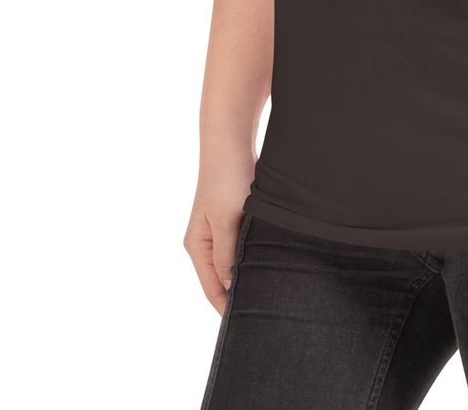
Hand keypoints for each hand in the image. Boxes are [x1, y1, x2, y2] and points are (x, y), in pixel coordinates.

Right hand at [184, 149, 255, 313]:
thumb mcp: (226, 221)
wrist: (231, 143)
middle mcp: (205, 243)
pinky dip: (253, 255)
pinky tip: (270, 261)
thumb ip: (227, 255)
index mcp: (197, 247)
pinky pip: (243, 246)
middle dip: (240, 293)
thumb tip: (231, 286)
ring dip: (249, 272)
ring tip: (271, 289)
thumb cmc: (226, 180)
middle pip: (222, 279)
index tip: (248, 323)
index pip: (212, 289)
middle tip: (266, 309)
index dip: (228, 307)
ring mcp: (219, 231)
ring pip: (234, 262)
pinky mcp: (233, 219)